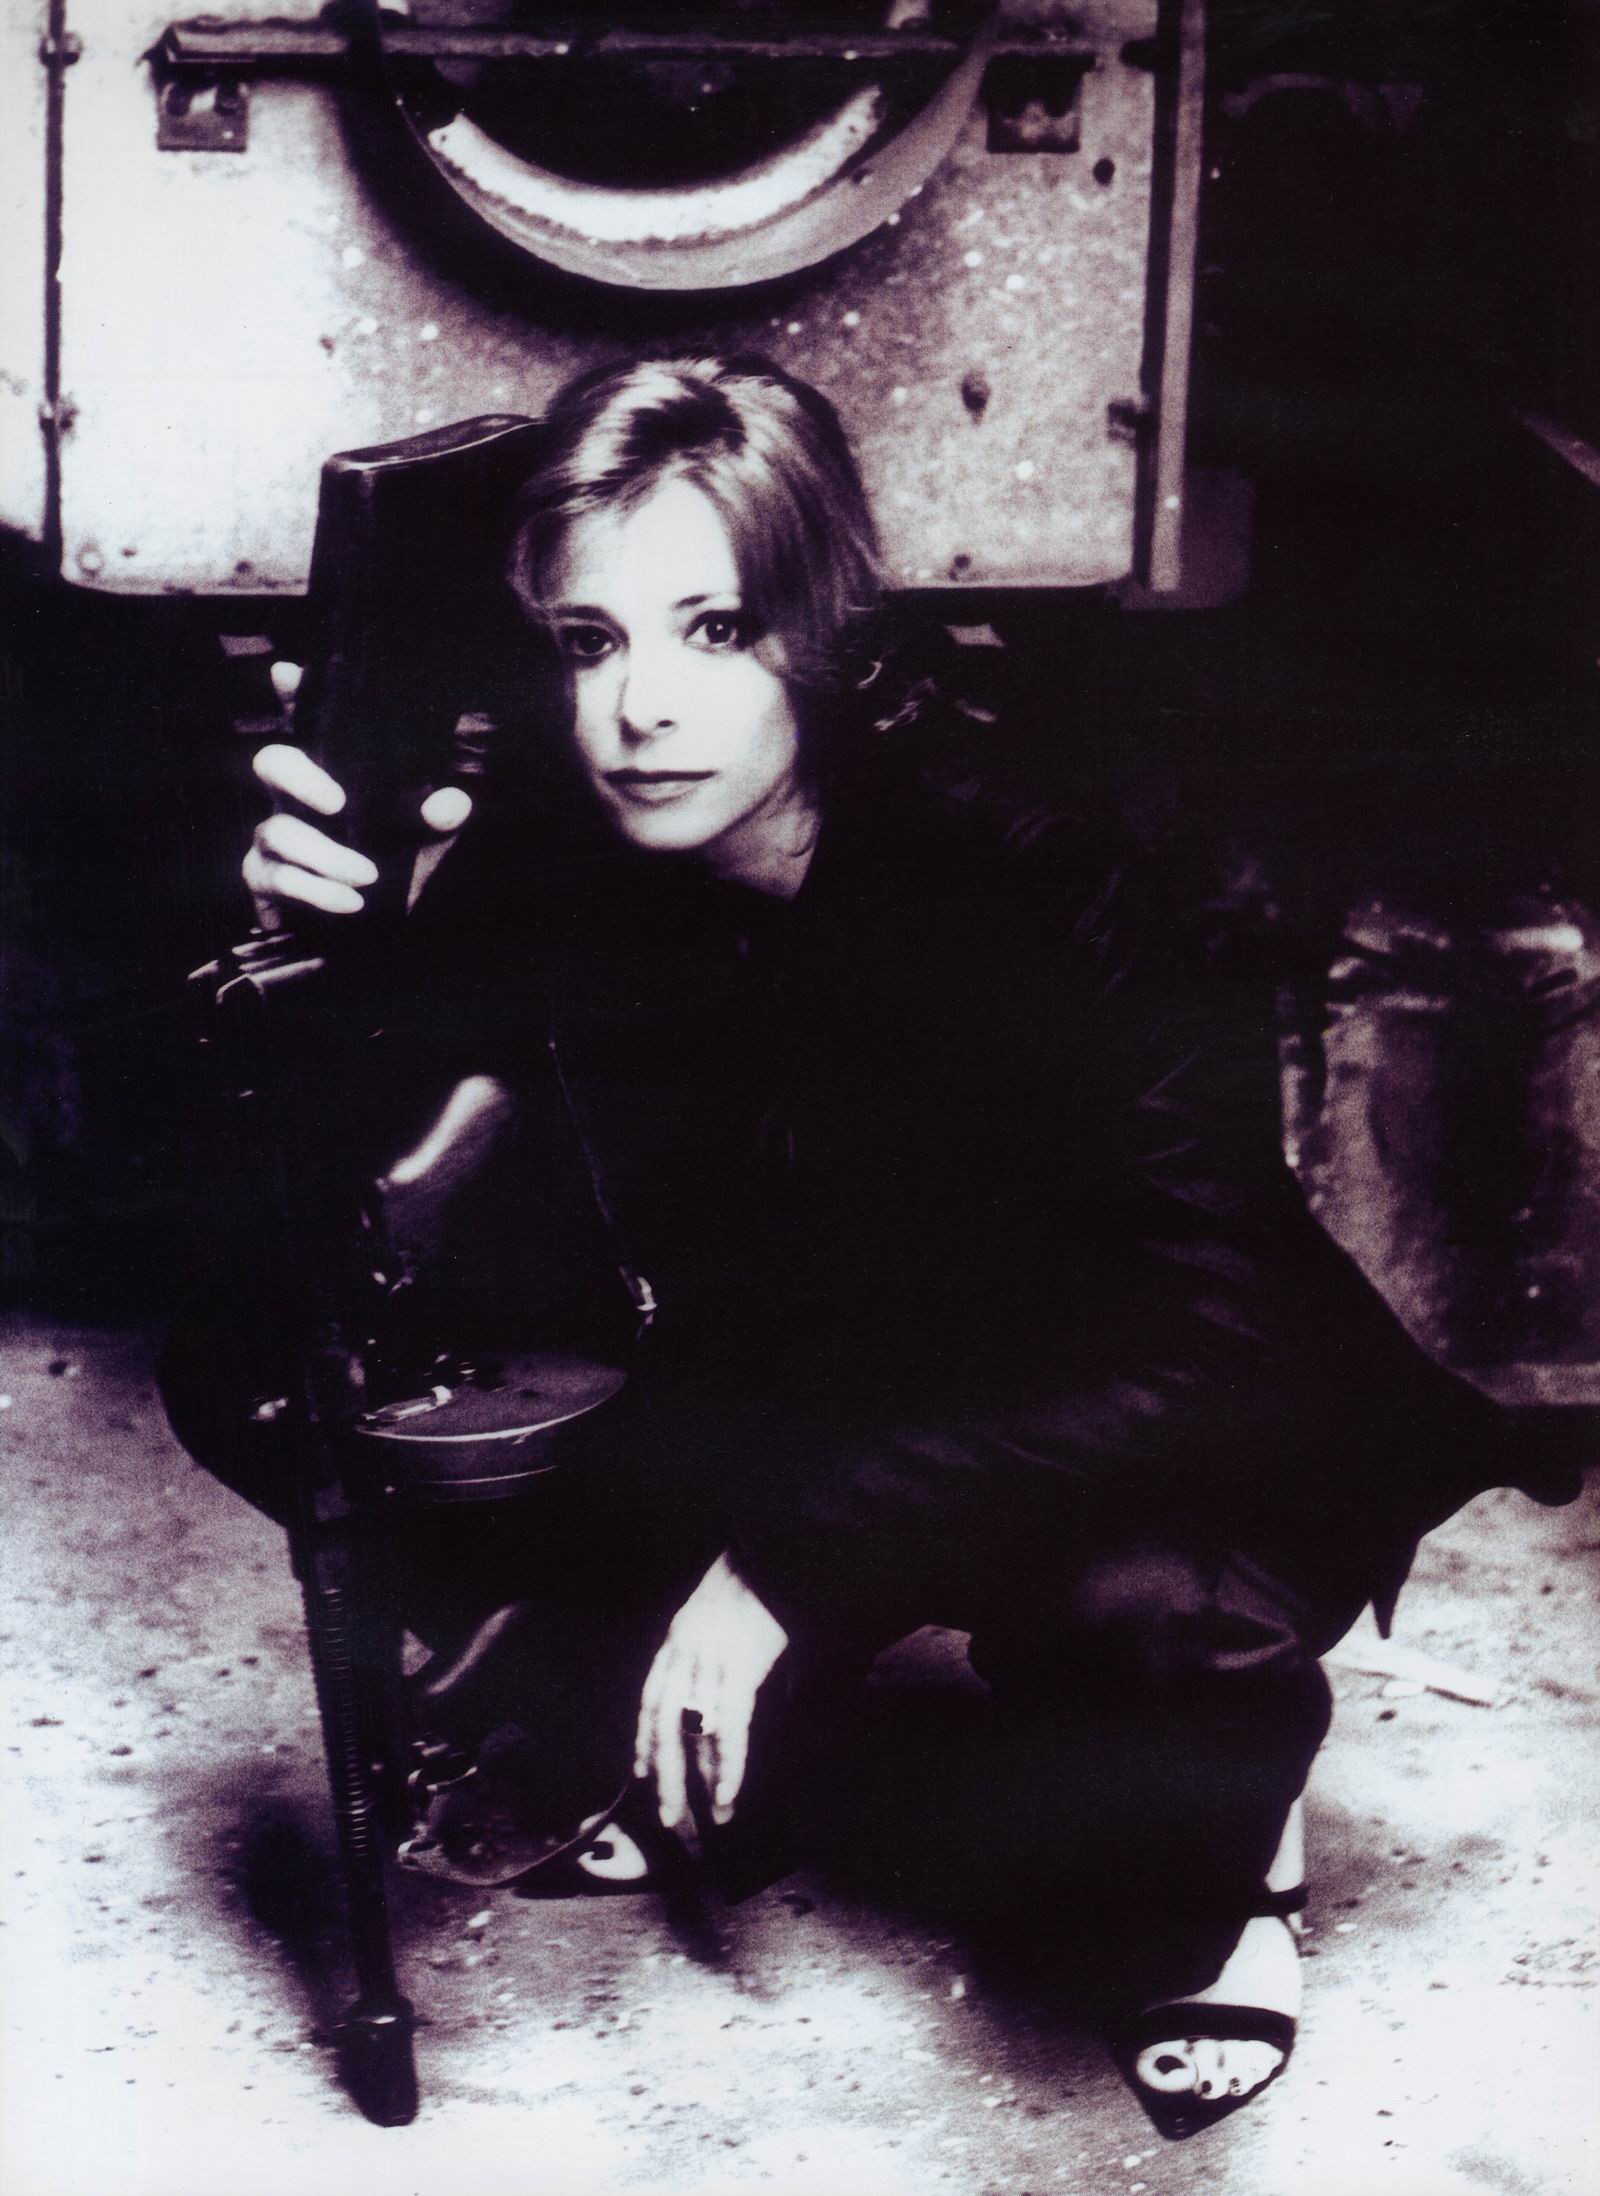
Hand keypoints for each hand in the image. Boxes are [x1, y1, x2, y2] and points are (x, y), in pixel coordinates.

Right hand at [242, 662, 472, 930]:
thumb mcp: (428, 839)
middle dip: (300, 779)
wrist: (383, 932)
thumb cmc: (399, 869)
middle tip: (339, 803)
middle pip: (271, 763)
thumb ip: (439, 816)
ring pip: (276, 832)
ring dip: (325, 857)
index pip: (306, 726)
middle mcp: (292, 799)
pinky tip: (349, 903)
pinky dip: (315, 893)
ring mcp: (272, 838)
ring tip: (368, 878)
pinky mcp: (265, 880)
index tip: (287, 671)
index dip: (291, 696)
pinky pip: (275, 879)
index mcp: (328, 776)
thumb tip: (453, 802)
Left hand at [634, 1553, 788, 1846]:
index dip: (645, 1738)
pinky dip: (728, 1764)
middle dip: (663, 1772)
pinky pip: (727, 1726)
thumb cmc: (755, 1575)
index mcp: (677, 1637)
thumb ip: (714, 1644)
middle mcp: (683, 1650)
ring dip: (697, 1779)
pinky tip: (728, 1793)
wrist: (772, 1546)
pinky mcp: (739, 1666)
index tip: (642, 1771)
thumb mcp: (721, 1607)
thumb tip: (722, 1679)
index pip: (650, 1698)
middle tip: (667, 1816)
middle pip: (663, 1722)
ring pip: (692, 1731)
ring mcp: (708, 1659)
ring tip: (702, 1818)